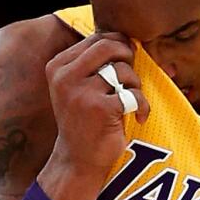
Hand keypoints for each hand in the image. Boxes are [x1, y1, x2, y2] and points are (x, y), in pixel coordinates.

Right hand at [37, 32, 150, 199]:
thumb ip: (95, 63)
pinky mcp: (100, 108)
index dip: (118, 44)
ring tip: (130, 102)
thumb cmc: (84, 121)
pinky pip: (133, 94)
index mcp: (58, 66)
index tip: (128, 59)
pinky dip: (142, 105)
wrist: (77, 161)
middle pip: (108, 46)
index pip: (95, 39)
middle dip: (128, 55)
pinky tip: (138, 117)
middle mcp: (65, 76)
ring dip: (135, 85)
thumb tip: (133, 40)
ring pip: (122, 70)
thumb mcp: (78, 87)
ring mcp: (81, 92)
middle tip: (132, 75)